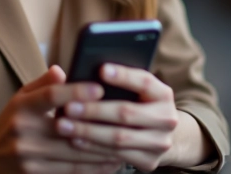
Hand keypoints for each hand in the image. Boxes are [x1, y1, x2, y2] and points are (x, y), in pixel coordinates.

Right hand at [0, 65, 123, 173]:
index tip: (99, 88)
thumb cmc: (10, 123)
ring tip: (124, 141)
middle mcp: (23, 132)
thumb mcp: (20, 98)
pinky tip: (110, 162)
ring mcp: (29, 157)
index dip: (75, 91)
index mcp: (21, 107)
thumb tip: (62, 70)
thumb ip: (42, 84)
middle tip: (124, 118)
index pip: (50, 96)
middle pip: (68, 128)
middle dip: (97, 123)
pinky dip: (94, 167)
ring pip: (74, 153)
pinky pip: (72, 171)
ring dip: (102, 149)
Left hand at [54, 64, 182, 171]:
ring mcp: (159, 143)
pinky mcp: (149, 161)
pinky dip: (93, 148)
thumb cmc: (140, 103)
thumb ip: (121, 80)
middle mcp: (167, 119)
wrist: (162, 134)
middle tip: (68, 106)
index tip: (101, 69)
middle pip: (127, 113)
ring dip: (87, 132)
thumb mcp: (138, 89)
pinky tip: (75, 140)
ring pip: (119, 138)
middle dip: (94, 110)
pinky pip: (116, 155)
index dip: (123, 76)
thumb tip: (91, 70)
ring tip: (63, 125)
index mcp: (164, 94)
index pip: (144, 82)